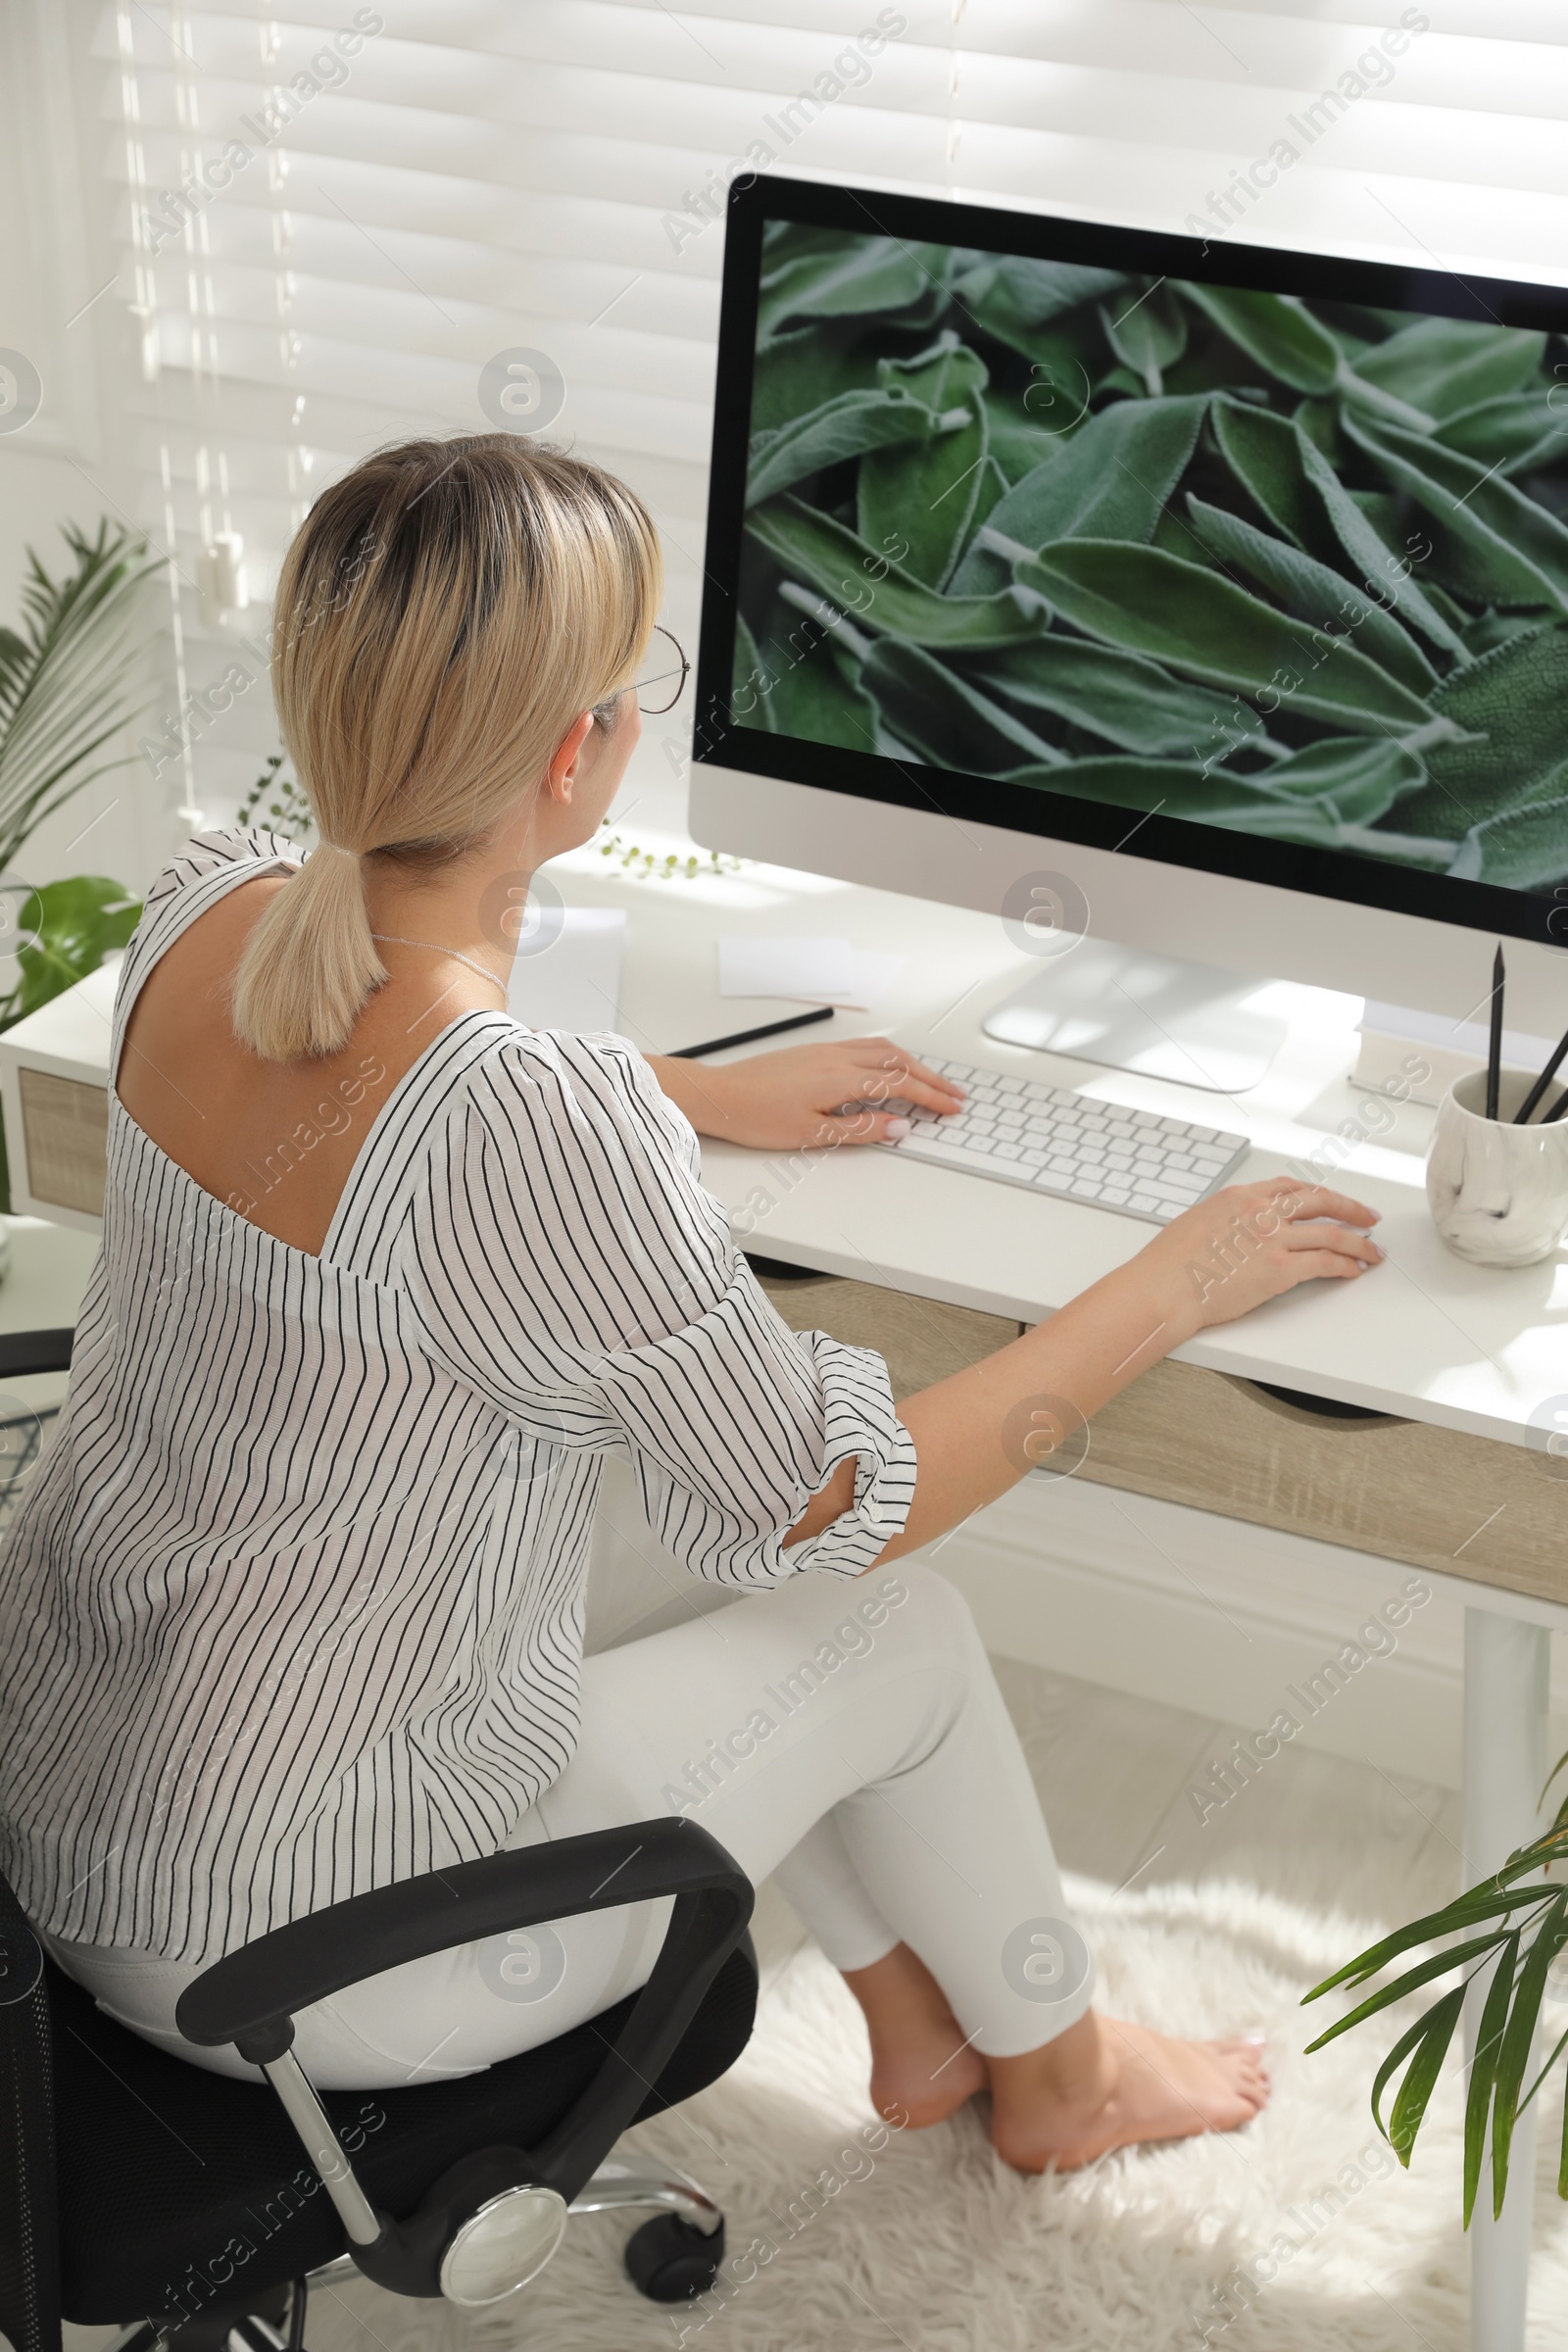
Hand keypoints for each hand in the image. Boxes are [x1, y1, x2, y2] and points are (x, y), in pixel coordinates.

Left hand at [650, 1036, 963, 1150]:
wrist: (717, 1095)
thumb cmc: (755, 1116)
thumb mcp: (811, 1134)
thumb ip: (859, 1130)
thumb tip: (898, 1127)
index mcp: (841, 1078)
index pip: (900, 1085)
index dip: (931, 1097)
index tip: (952, 1108)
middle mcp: (837, 1057)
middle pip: (898, 1062)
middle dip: (931, 1078)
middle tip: (954, 1095)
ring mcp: (825, 1051)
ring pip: (883, 1049)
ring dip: (913, 1063)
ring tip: (931, 1079)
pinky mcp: (813, 1051)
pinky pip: (864, 1045)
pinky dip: (889, 1054)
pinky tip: (889, 1063)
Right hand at [1141, 1177, 1383, 1338]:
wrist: (1163, 1287)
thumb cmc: (1168, 1264)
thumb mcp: (1196, 1222)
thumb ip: (1225, 1220)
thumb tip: (1234, 1230)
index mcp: (1240, 1197)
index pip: (1291, 1187)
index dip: (1318, 1194)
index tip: (1330, 1199)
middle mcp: (1262, 1212)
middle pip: (1321, 1202)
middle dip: (1350, 1209)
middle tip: (1367, 1217)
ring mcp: (1273, 1239)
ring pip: (1331, 1233)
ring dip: (1358, 1242)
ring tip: (1372, 1250)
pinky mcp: (1281, 1270)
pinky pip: (1325, 1263)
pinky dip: (1345, 1265)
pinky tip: (1354, 1269)